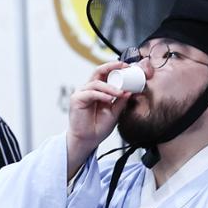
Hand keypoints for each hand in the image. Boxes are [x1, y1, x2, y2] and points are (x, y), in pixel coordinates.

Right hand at [67, 61, 130, 176]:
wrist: (88, 140)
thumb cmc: (98, 127)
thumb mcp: (115, 112)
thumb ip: (121, 101)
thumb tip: (130, 91)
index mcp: (99, 90)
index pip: (106, 74)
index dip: (116, 68)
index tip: (129, 68)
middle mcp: (89, 89)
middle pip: (98, 71)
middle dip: (112, 67)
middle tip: (124, 67)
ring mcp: (82, 93)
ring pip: (96, 83)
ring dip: (110, 87)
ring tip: (120, 92)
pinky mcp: (77, 99)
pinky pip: (90, 93)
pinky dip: (101, 94)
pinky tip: (109, 99)